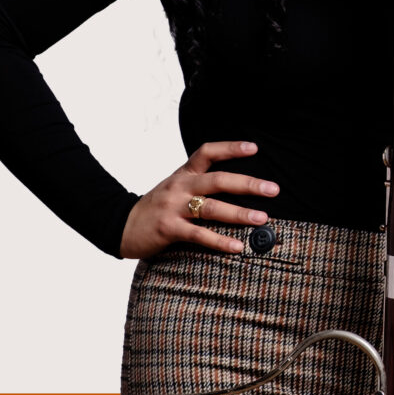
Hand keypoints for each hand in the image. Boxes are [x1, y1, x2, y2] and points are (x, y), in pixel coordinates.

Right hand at [118, 141, 280, 258]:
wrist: (120, 225)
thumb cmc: (155, 208)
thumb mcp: (174, 188)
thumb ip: (199, 185)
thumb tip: (235, 188)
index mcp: (183, 174)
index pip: (207, 152)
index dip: (230, 148)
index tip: (254, 148)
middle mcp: (179, 186)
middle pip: (217, 180)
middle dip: (247, 183)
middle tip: (272, 188)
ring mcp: (173, 207)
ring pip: (212, 207)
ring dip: (240, 213)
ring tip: (262, 218)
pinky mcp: (168, 228)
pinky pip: (198, 234)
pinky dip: (220, 241)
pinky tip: (238, 246)